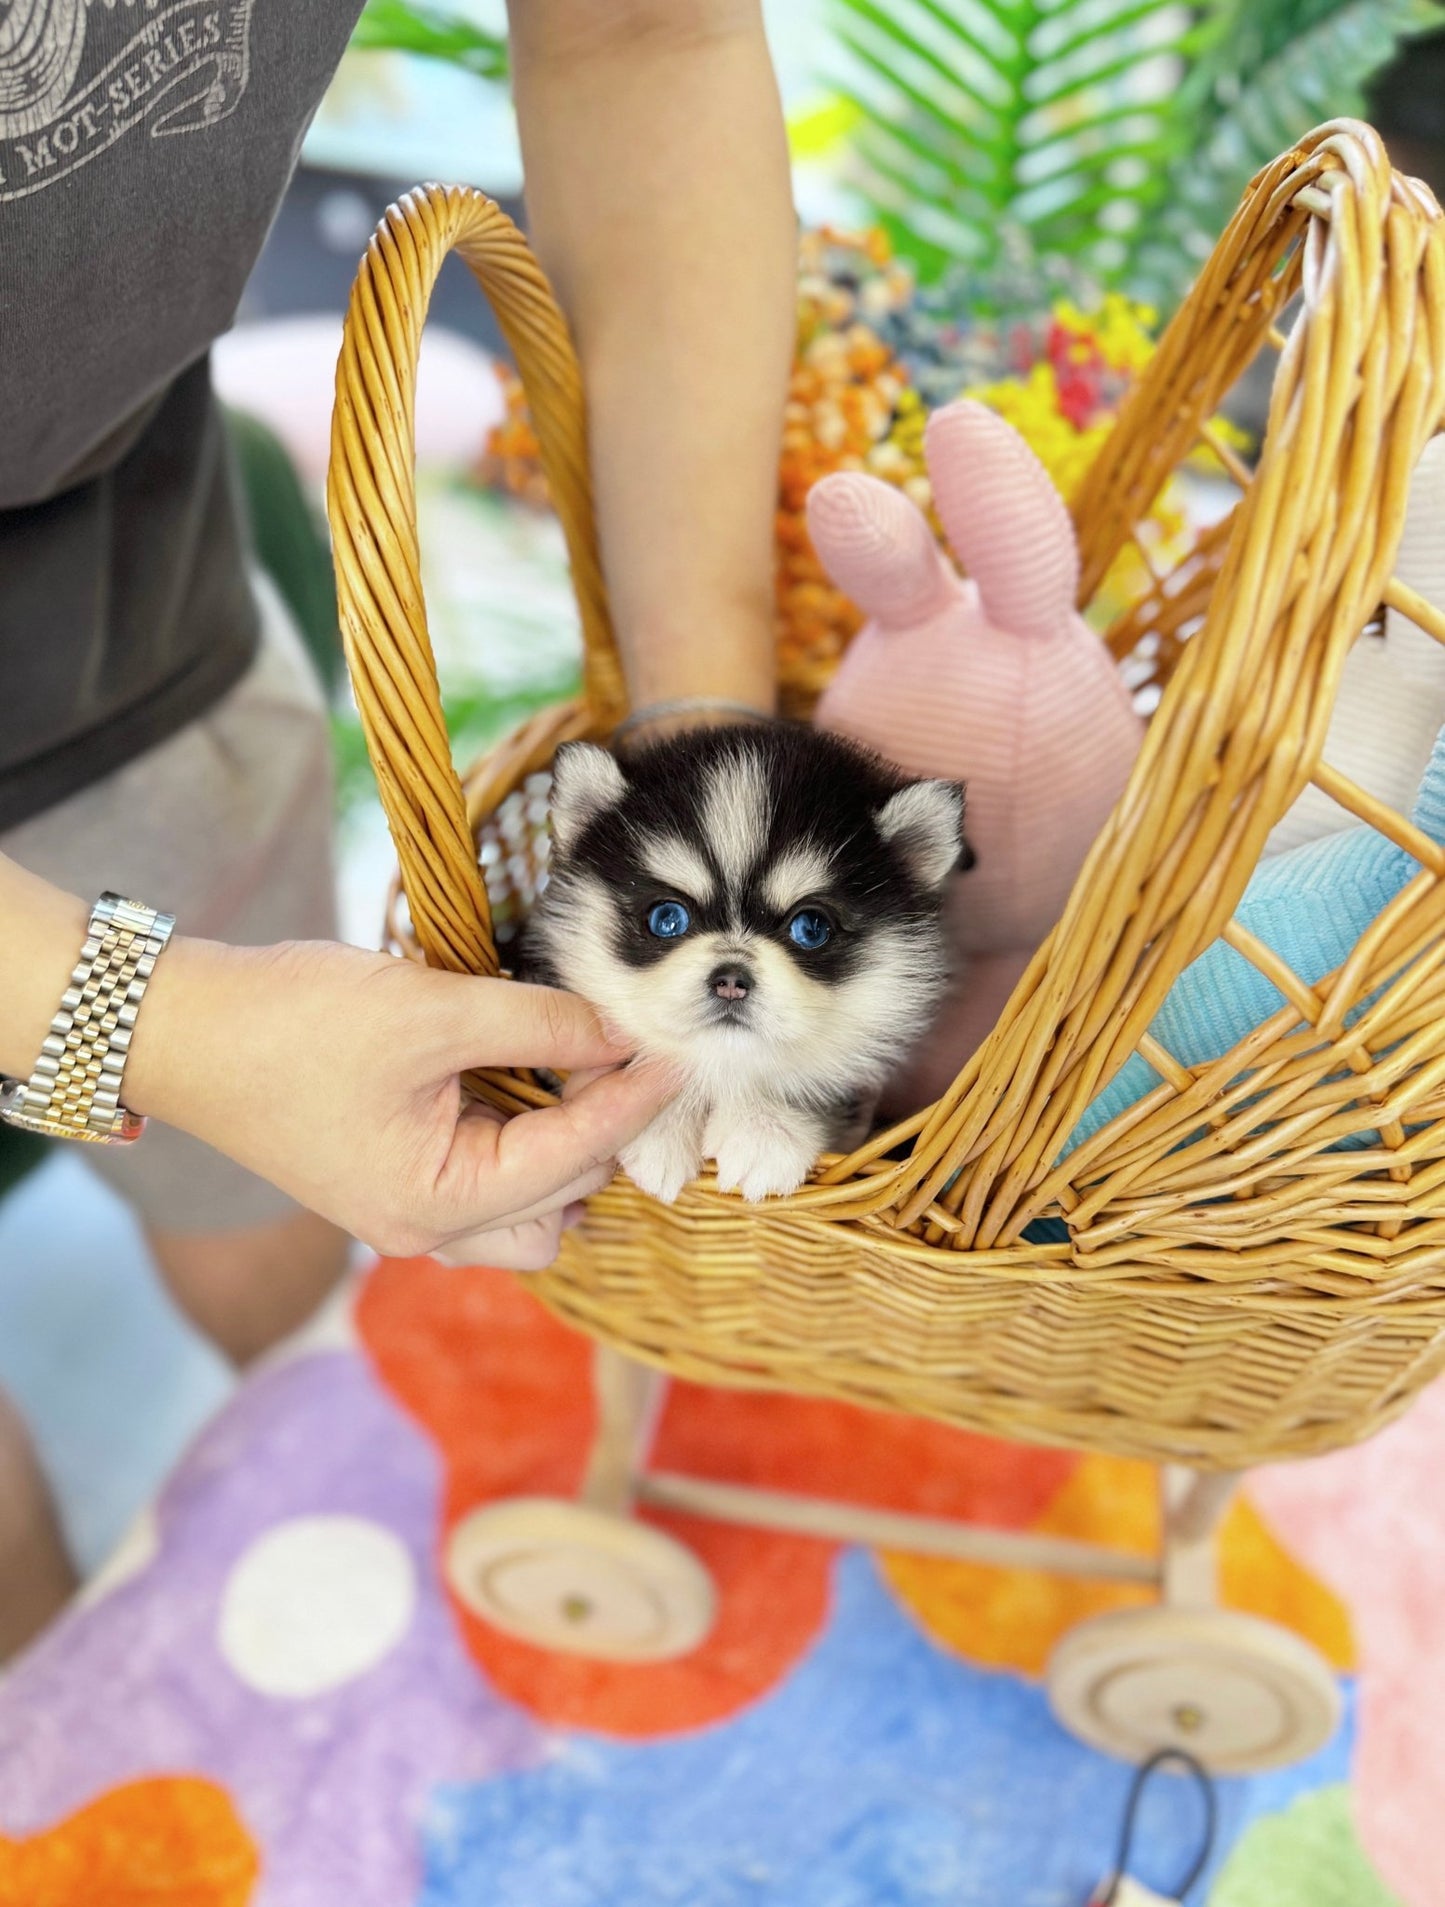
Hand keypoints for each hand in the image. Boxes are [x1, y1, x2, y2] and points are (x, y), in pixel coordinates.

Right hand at [124, 937, 675, 1268]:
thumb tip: (620, 1031)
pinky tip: (524, 1086)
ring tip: (573, 1073)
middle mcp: (426, 1230)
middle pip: (562, 1205)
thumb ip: (538, 1024)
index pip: (575, 1155)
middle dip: (604, 1134)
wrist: (181, 1028)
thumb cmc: (292, 1022)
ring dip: (564, 1153)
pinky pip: (486, 1191)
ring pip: (528, 1212)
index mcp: (437, 1202)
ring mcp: (406, 1216)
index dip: (636, 1097)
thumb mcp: (432, 1009)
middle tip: (628, 1054)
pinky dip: (521, 1148)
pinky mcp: (391, 1185)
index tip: (683, 1051)